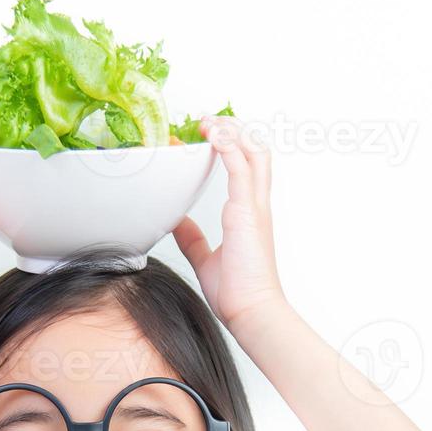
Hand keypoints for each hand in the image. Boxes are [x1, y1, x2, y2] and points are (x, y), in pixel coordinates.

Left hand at [171, 115, 286, 330]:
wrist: (251, 311)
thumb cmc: (236, 291)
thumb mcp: (205, 257)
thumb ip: (192, 237)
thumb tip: (176, 221)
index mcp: (249, 213)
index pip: (245, 167)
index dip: (227, 147)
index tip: (203, 137)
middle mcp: (255, 204)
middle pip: (255, 151)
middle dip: (234, 129)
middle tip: (208, 119)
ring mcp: (254, 206)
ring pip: (252, 151)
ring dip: (230, 130)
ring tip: (208, 120)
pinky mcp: (247, 211)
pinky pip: (240, 167)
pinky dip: (227, 145)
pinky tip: (213, 135)